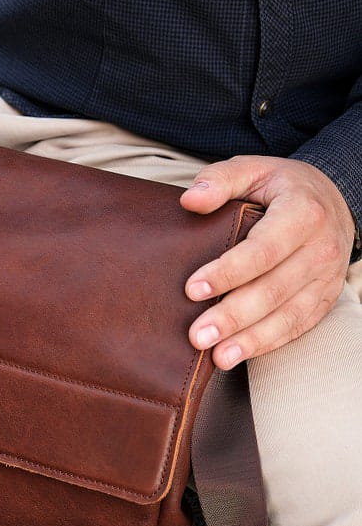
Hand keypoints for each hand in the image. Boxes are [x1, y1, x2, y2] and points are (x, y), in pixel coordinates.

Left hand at [179, 155, 355, 367]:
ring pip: (287, 315)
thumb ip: (220, 179)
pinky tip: (239, 354)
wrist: (334, 199)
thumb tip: (190, 200)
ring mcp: (327, 277)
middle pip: (273, 290)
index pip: (262, 250)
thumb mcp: (254, 169)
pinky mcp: (325, 298)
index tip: (191, 290)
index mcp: (303, 213)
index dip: (227, 272)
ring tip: (217, 356)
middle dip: (233, 316)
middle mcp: (321, 248)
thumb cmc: (282, 187)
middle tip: (197, 336)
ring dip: (250, 339)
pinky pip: (297, 326)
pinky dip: (268, 343)